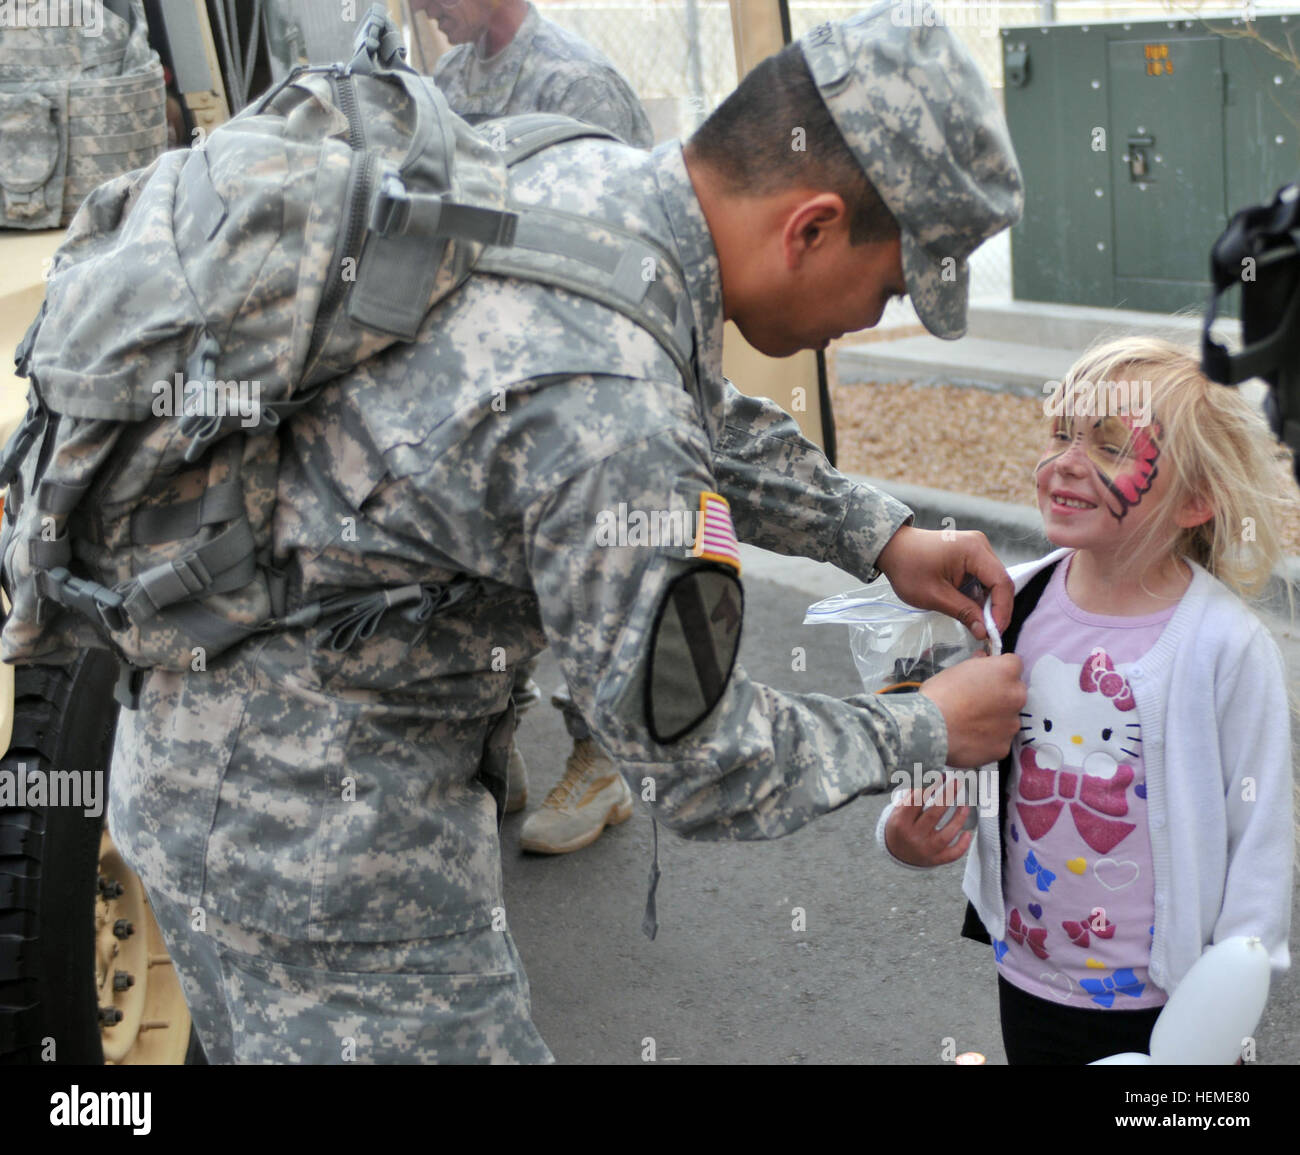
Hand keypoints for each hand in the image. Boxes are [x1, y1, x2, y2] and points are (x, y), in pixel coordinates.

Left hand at [875, 526, 1012, 640]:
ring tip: (980, 625)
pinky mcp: (970, 555)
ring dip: (988, 604)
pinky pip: (983, 578)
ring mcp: (976, 548)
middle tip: (989, 633)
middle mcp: (980, 545)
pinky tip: (972, 610)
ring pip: (993, 581)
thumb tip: (984, 632)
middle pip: (1000, 581)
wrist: (892, 549)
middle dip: (996, 609)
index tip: (995, 632)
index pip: (1001, 582)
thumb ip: (963, 612)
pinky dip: (979, 595)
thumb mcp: (934, 595)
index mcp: (973, 550)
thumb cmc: (908, 568)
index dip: (1002, 609)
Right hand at [884, 776, 973, 866]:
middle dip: (947, 796)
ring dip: (959, 819)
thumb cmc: (899, 825)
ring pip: (946, 835)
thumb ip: (912, 795)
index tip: (940, 776)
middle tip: (956, 783)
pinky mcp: (935, 859)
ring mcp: (925, 850)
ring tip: (965, 806)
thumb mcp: (899, 810)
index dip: (930, 786)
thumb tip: (931, 775)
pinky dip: (962, 845)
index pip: (917, 801)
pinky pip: (952, 854)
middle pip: (934, 815)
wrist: (895, 853)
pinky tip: (968, 833)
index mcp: (901, 822)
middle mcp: (913, 837)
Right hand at [920, 652, 1025, 767]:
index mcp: (1006, 672)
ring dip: (996, 718)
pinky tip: (970, 739)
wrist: (931, 728)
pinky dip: (989, 739)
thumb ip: (976, 664)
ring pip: (1009, 718)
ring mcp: (1012, 724)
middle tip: (977, 701)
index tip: (986, 676)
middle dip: (1001, 695)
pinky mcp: (1004, 747)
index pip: (1014, 664)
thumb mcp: (955, 670)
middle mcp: (1017, 696)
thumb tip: (983, 659)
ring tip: (970, 724)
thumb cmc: (940, 693)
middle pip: (1015, 692)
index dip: (998, 670)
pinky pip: (999, 740)